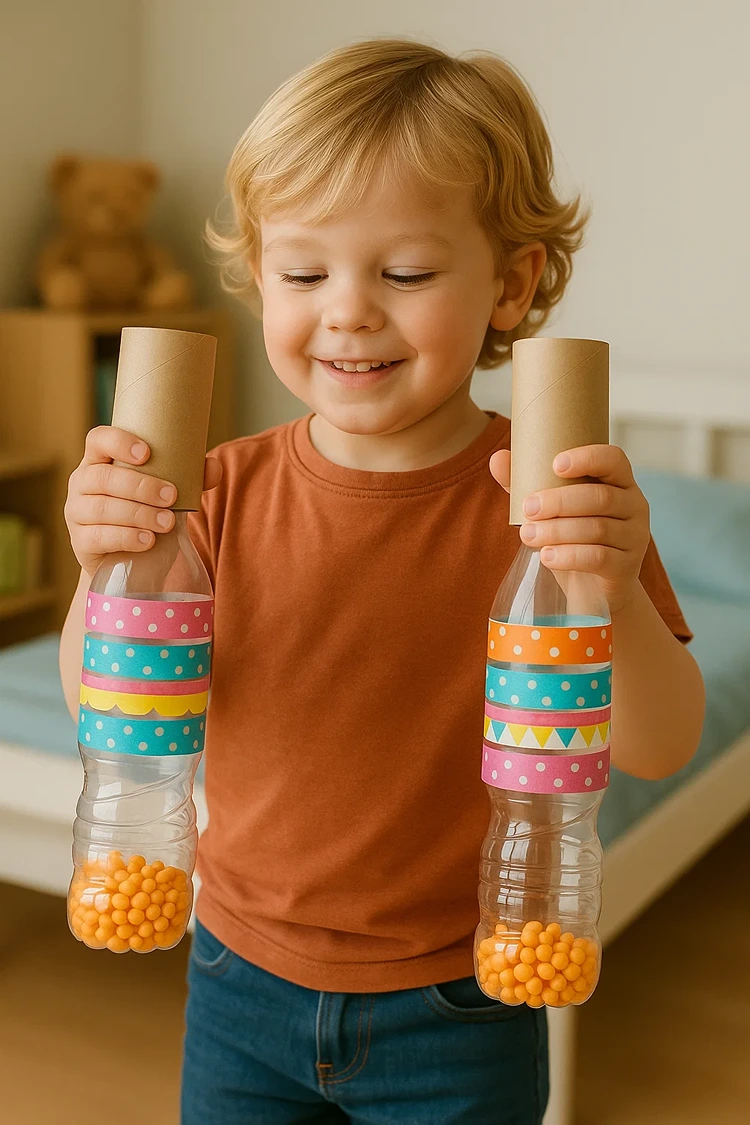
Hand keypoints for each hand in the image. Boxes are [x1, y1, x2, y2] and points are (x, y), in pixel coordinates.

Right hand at [65, 426, 222, 576]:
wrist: (126, 556)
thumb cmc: (145, 511)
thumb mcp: (164, 491)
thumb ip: (190, 478)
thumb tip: (214, 468)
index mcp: (99, 460)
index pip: (98, 440)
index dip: (118, 442)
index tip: (147, 454)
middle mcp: (82, 483)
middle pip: (103, 477)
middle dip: (140, 487)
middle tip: (172, 497)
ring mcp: (76, 512)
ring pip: (103, 509)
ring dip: (139, 514)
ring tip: (167, 522)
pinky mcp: (80, 541)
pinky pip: (99, 537)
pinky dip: (127, 537)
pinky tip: (148, 541)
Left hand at [489, 445, 650, 612]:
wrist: (594, 590)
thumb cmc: (573, 540)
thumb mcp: (552, 511)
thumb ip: (527, 484)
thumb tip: (498, 458)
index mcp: (619, 483)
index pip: (614, 459)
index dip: (588, 458)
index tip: (555, 465)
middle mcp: (634, 506)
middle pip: (600, 497)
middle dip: (559, 501)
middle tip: (528, 508)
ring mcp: (634, 537)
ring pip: (597, 528)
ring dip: (557, 530)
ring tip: (527, 535)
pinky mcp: (627, 567)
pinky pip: (599, 557)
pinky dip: (569, 556)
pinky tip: (546, 557)